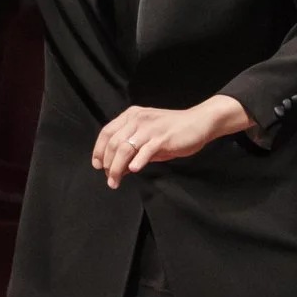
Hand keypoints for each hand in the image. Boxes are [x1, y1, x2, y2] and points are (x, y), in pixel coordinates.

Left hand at [90, 97, 253, 189]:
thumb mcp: (148, 138)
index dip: (98, 150)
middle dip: (107, 164)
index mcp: (131, 116)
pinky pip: (145, 150)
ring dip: (117, 168)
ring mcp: (150, 128)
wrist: (199, 123)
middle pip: (113, 143)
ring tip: (116, 181)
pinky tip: (133, 170)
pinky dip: (137, 161)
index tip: (97, 165)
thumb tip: (118, 168)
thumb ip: (133, 150)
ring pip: (125, 148)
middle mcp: (137, 119)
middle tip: (109, 179)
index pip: (107, 132)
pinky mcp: (162, 137)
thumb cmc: (173, 132)